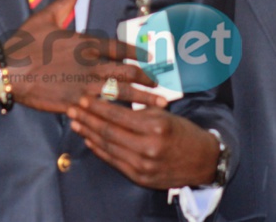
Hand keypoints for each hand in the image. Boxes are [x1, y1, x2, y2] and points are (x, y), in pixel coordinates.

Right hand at [0, 0, 157, 116]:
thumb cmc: (24, 43)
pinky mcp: (75, 103)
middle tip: (161, 86)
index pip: (120, 47)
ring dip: (143, 99)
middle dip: (148, 79)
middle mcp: (90, 64)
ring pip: (122, 92)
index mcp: (85, 42)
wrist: (6, 71)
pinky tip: (131, 119)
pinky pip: (104, 109)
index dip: (138, 53)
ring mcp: (84, 85)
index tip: (151, 57)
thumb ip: (65, 2)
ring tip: (160, 106)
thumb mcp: (45, 17)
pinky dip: (121, 114)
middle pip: (128, 72)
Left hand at [67, 96, 220, 188]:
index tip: (84, 98)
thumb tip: (111, 100)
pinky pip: (114, 162)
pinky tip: (90, 140)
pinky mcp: (140, 178)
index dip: (98, 107)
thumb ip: (139, 109)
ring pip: (109, 147)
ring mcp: (143, 166)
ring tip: (76, 123)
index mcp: (156, 127)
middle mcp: (148, 148)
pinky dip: (100, 150)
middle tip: (72, 109)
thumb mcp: (164, 114)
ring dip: (89, 134)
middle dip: (88, 119)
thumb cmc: (182, 131)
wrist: (202, 160)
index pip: (119, 115)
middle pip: (109, 131)